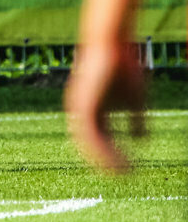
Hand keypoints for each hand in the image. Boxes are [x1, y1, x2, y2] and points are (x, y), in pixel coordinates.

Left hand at [64, 42, 146, 172]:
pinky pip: (89, 136)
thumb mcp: (134, 98)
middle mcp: (80, 112)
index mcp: (90, 110)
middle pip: (90, 145)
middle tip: (123, 177)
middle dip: (106, 162)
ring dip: (105, 161)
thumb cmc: (123, 67)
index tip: (127, 169)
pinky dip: (102, 150)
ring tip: (123, 174)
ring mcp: (78, 110)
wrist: (110, 45)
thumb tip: (143, 141)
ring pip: (88, 144)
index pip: (97, 139)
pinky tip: (117, 160)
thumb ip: (136, 119)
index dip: (111, 155)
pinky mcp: (81, 106)